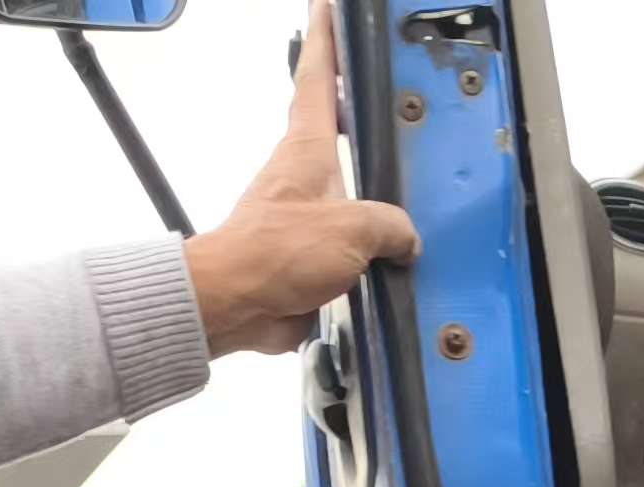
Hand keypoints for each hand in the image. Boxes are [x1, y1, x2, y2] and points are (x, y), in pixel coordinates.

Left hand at [187, 2, 421, 357]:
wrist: (238, 302)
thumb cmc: (278, 251)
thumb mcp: (353, 229)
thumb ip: (391, 226)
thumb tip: (405, 238)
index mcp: (307, 147)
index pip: (317, 78)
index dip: (325, 39)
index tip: (330, 9)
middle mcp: (303, 172)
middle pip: (334, 125)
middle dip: (354, 104)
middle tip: (378, 88)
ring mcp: (304, 211)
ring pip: (345, 184)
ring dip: (369, 177)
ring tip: (400, 170)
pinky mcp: (307, 252)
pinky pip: (349, 237)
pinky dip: (371, 238)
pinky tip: (394, 247)